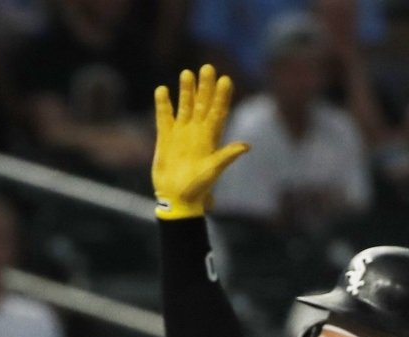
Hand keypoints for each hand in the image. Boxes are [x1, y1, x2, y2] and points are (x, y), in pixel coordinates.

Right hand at [151, 66, 249, 219]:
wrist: (176, 197)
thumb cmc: (197, 187)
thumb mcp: (213, 171)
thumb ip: (226, 157)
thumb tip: (246, 146)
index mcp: (211, 137)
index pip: (218, 111)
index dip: (222, 96)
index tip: (225, 79)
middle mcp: (197, 131)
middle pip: (202, 103)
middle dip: (205, 86)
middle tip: (207, 68)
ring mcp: (181, 133)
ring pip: (185, 106)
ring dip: (186, 90)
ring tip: (187, 73)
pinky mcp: (165, 138)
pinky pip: (164, 117)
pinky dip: (163, 104)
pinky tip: (162, 90)